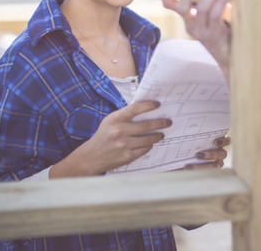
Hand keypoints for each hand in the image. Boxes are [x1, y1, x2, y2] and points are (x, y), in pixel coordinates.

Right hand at [51, 101, 171, 177]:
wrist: (92, 157)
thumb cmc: (104, 136)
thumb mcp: (110, 121)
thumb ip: (125, 116)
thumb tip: (147, 110)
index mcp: (114, 119)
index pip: (134, 109)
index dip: (148, 105)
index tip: (158, 104)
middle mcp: (119, 131)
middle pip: (146, 125)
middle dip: (160, 123)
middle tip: (168, 122)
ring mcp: (123, 145)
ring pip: (148, 139)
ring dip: (157, 136)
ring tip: (161, 134)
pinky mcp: (127, 156)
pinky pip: (144, 149)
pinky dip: (149, 145)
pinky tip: (151, 143)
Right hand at [159, 0, 232, 74]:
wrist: (232, 56)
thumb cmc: (224, 29)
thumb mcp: (212, 13)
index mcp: (186, 17)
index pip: (168, 4)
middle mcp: (190, 25)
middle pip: (180, 7)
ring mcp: (201, 31)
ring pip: (201, 9)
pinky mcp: (214, 35)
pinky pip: (215, 15)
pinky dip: (222, 1)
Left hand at [181, 135, 230, 170]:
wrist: (178, 156)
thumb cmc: (186, 142)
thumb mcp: (188, 136)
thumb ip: (190, 131)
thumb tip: (182, 120)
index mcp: (218, 141)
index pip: (227, 140)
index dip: (224, 141)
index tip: (215, 142)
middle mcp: (219, 152)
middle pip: (223, 153)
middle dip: (211, 154)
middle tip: (198, 154)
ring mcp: (216, 163)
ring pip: (216, 165)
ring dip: (203, 165)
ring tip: (188, 165)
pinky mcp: (210, 171)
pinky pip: (207, 173)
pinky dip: (197, 170)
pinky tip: (187, 168)